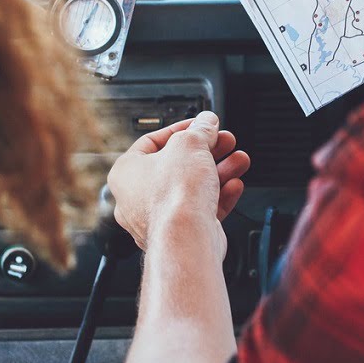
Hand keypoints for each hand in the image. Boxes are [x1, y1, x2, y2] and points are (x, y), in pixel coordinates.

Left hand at [106, 112, 250, 252]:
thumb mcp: (191, 144)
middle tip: (223, 141)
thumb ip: (200, 130)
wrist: (186, 240)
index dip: (182, 129)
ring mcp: (158, 219)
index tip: (201, 125)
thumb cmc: (174, 196)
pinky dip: (218, 197)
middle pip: (177, 165)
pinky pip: (199, 210)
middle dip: (207, 151)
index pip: (153, 142)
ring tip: (238, 160)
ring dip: (218, 172)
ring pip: (192, 189)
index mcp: (126, 172)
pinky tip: (234, 185)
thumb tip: (206, 122)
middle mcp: (137, 198)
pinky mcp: (180, 235)